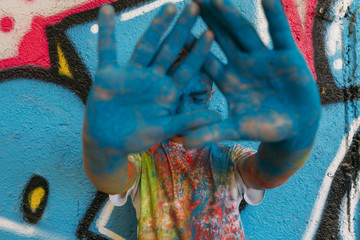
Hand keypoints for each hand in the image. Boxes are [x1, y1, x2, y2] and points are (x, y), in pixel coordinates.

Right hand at [84, 3, 219, 153]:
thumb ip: (187, 121)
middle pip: (170, 49)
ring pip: (146, 45)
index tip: (211, 33)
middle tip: (195, 7)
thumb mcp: (164, 129)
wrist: (109, 141)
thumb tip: (217, 117)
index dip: (199, 52)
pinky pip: (107, 49)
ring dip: (156, 26)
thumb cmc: (138, 137)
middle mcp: (152, 77)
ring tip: (169, 6)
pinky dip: (107, 32)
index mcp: (168, 90)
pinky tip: (107, 10)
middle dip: (182, 29)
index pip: (187, 68)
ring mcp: (131, 73)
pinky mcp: (109, 74)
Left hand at [184, 0, 319, 148]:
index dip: (191, 47)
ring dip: (231, 15)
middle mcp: (243, 64)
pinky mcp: (287, 56)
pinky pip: (279, 33)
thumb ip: (210, 133)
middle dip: (207, 20)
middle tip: (192, 0)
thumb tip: (183, 145)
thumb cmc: (264, 127)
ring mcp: (264, 58)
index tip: (175, 30)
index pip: (206, 60)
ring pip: (245, 32)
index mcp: (229, 80)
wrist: (295, 126)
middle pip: (222, 38)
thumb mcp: (235, 129)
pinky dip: (274, 16)